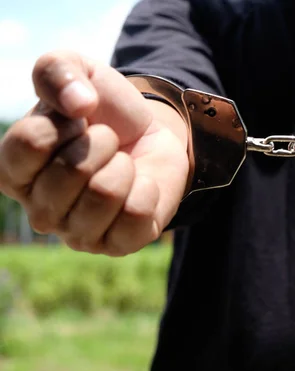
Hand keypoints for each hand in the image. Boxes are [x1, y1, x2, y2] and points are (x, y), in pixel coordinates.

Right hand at [0, 51, 188, 255]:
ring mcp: (77, 233)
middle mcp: (38, 210)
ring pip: (104, 194)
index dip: (67, 121)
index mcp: (13, 170)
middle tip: (108, 143)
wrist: (152, 138)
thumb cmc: (105, 112)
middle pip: (72, 171)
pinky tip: (140, 186)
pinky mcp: (117, 245)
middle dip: (102, 143)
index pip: (31, 142)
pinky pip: (136, 213)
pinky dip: (148, 189)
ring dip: (124, 166)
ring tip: (123, 165)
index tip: (79, 120)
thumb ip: (58, 71)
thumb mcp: (77, 73)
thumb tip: (78, 103)